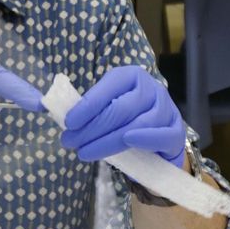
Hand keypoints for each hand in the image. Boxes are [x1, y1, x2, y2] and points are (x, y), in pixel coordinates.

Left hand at [60, 66, 185, 167]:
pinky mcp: (176, 131)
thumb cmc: (126, 122)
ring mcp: (166, 109)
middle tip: (70, 142)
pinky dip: (143, 138)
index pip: (108, 87)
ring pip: (136, 124)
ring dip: (107, 140)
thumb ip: (89, 109)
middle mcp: (151, 88)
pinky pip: (160, 135)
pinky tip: (126, 141)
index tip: (68, 123)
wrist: (157, 142)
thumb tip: (54, 110)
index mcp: (130, 76)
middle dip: (91, 127)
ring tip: (85, 152)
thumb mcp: (108, 109)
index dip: (87, 105)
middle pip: (120, 108)